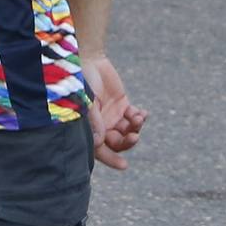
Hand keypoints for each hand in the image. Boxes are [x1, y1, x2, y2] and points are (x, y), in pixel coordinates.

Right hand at [84, 54, 146, 171]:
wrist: (90, 59)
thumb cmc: (82, 82)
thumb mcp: (86, 102)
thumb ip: (95, 122)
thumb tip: (100, 143)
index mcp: (90, 128)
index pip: (100, 150)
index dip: (111, 159)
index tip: (124, 166)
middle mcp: (102, 126)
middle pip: (117, 142)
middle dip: (127, 142)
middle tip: (134, 137)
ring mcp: (113, 116)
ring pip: (128, 131)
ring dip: (135, 128)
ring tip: (137, 117)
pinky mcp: (123, 106)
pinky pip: (135, 117)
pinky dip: (140, 117)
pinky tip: (142, 113)